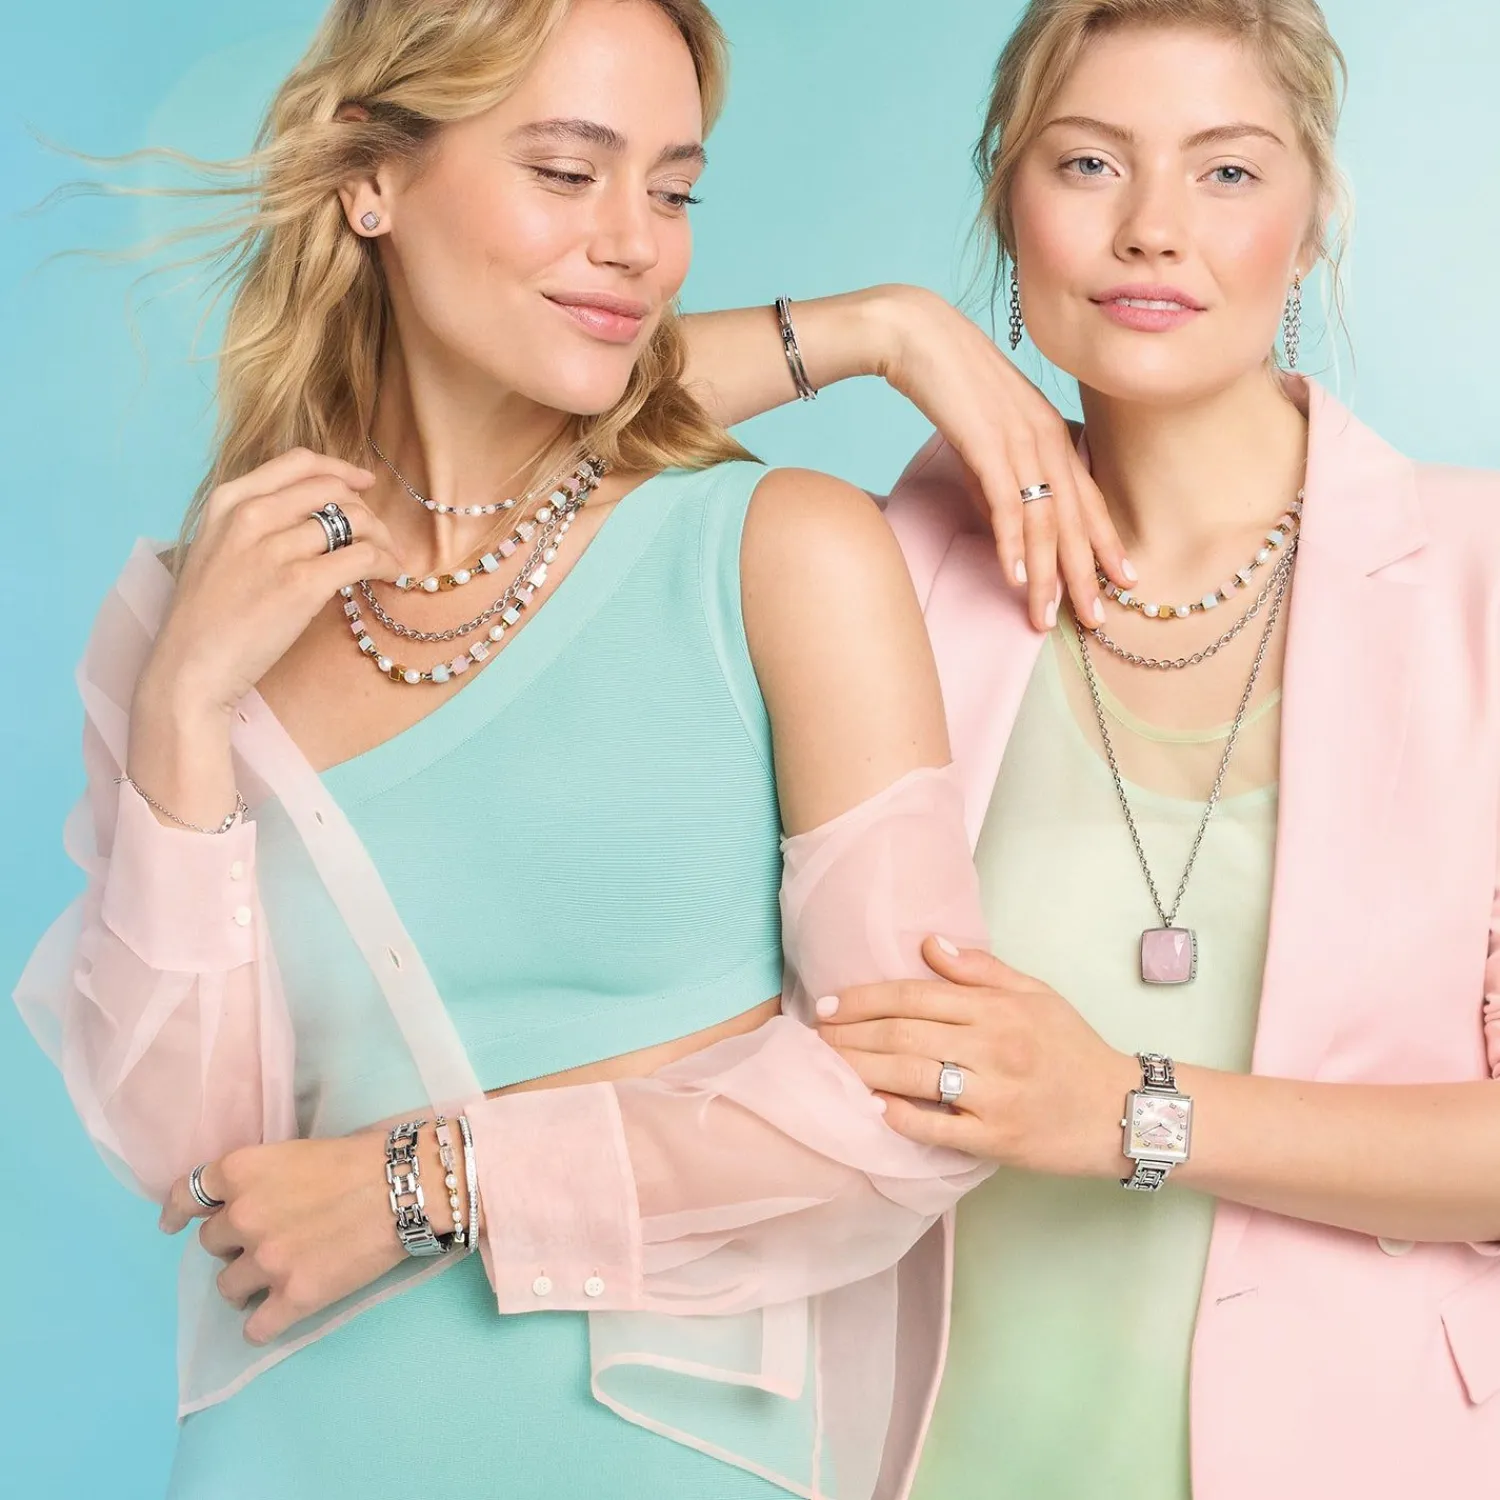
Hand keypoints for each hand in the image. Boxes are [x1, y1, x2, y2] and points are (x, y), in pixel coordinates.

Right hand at [143, 448, 408, 719]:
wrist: (190, 667)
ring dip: (381, 539)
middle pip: (332, 489)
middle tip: (379, 537)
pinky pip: (362, 556)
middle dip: (366, 509)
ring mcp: (276, 548)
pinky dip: (384, 563)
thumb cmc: (205, 619)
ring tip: (386, 560)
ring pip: (354, 520)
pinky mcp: (301, 583)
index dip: (339, 468)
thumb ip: (255, 525)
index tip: (363, 483)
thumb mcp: (216, 550)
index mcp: (229, 501)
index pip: (297, 462)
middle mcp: (251, 515)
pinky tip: (388, 576)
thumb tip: (313, 519)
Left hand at [159, 1132, 403, 1345]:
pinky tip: (274, 1318)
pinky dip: (262, 1324)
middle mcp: (243, 1217)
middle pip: (210, 1244)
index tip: (172, 1224)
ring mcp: (266, 1261)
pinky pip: (256, 1327)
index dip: (176, 1211)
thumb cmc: (359, 1159)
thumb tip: (244, 1204)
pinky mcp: (294, 1296)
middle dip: (232, 1244)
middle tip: (264, 1241)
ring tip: (271, 1281)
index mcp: (241, 1173)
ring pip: (227, 1288)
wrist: (407, 1187)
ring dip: (245, 1284)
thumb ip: (260, 1178)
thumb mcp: (295, 1151)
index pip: (186, 1195)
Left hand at [816, 935, 1137, 1176]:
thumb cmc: (1073, 1049)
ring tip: (830, 1067)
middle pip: (905, 1034)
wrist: (1122, 1111)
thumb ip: (981, 970)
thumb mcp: (1036, 994)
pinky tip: (873, 1108)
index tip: (829, 1004)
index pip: (916, 995)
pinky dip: (902, 1117)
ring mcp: (995, 1093)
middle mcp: (993, 1046)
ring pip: (914, 1076)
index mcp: (998, 1008)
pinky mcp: (997, 1138)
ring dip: (863, 1070)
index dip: (865, 998)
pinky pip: (939, 1127)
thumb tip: (928, 944)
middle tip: (815, 1037)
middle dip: (851, 1035)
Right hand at [874, 285, 1133, 629]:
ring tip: (1047, 615)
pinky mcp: (987, 441)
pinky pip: (1007, 501)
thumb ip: (1001, 473)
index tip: (1122, 581)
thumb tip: (1007, 518)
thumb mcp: (985, 432)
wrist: (916, 334)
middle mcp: (1045, 437)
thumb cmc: (947, 379)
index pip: (1087, 497)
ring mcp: (1019, 439)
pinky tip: (1014, 576)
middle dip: (1086, 573)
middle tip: (1097, 619)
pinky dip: (1012, 542)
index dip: (1106, 542)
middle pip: (1074, 517)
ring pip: (1044, 519)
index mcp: (1050, 432)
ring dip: (1047, 573)